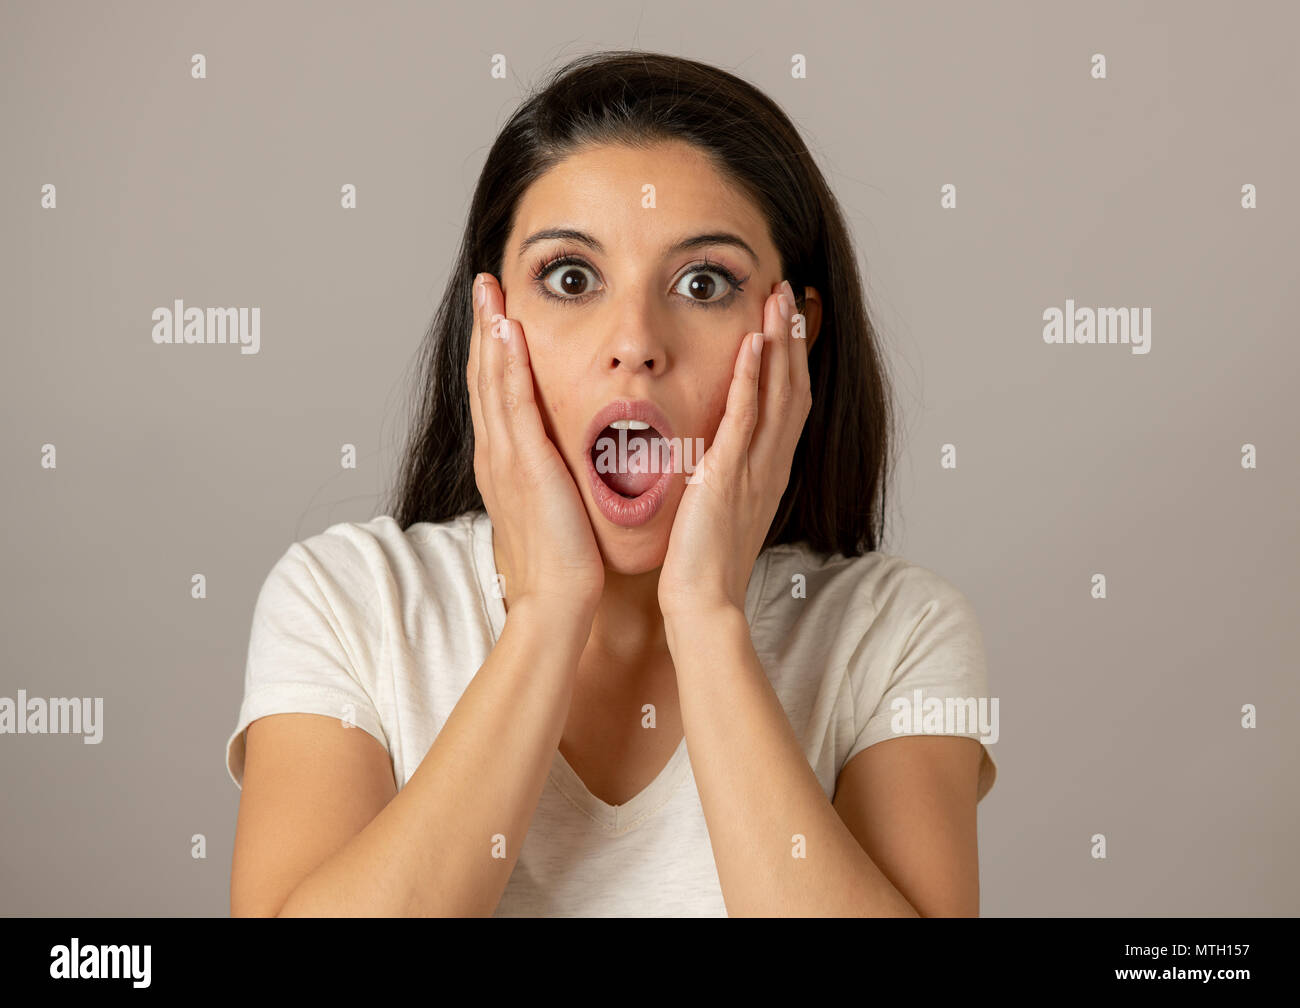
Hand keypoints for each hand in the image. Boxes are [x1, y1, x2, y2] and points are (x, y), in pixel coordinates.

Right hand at [467, 273, 604, 615]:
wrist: (559, 599)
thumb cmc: (565, 561)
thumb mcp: (557, 507)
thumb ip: (557, 478)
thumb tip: (569, 460)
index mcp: (505, 465)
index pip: (495, 395)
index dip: (493, 353)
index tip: (497, 315)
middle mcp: (498, 456)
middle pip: (485, 378)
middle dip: (484, 329)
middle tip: (484, 285)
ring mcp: (507, 458)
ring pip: (493, 381)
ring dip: (490, 332)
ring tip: (489, 290)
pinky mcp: (525, 464)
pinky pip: (514, 403)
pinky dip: (508, 364)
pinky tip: (509, 331)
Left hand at [658, 280, 811, 621]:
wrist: (702, 602)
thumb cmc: (704, 563)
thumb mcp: (720, 509)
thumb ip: (724, 476)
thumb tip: (714, 454)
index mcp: (768, 471)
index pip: (789, 403)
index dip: (794, 359)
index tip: (792, 321)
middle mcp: (770, 465)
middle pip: (793, 387)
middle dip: (793, 337)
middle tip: (791, 293)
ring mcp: (754, 469)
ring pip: (778, 394)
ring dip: (779, 343)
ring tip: (778, 300)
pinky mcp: (728, 476)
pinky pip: (744, 418)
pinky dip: (751, 379)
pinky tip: (752, 344)